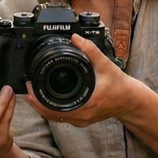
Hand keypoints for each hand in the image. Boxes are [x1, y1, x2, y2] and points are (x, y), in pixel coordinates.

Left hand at [24, 34, 150, 126]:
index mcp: (85, 105)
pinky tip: (46, 101)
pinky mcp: (82, 119)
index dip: (38, 100)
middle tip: (27, 90)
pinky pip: (62, 117)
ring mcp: (81, 120)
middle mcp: (81, 116)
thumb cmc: (119, 85)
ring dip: (43, 108)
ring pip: (55, 118)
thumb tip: (75, 37)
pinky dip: (52, 110)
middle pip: (50, 116)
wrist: (130, 100)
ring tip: (32, 95)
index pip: (54, 109)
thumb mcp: (105, 64)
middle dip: (36, 103)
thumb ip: (90, 50)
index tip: (30, 88)